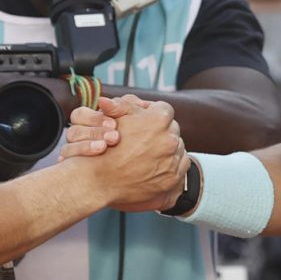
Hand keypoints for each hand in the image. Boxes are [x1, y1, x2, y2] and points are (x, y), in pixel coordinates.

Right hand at [77, 95, 186, 210]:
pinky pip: (181, 164)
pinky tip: (155, 164)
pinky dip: (172, 163)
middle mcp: (170, 138)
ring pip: (177, 146)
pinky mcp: (173, 177)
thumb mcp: (111, 118)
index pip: (164, 109)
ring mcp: (172, 159)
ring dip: (167, 147)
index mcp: (158, 119)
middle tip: (144, 138)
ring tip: (148, 153)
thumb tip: (116, 97)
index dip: (152, 114)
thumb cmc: (103, 148)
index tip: (144, 121)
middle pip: (172, 128)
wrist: (99, 182)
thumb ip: (122, 104)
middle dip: (161, 131)